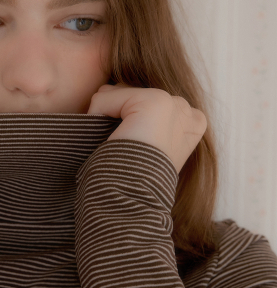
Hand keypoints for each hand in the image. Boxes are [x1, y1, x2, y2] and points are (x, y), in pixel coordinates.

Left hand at [87, 83, 206, 173]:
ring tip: (117, 144)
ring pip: (116, 93)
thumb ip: (137, 114)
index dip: (125, 121)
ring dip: (105, 116)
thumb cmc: (132, 178)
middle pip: (130, 93)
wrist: (134, 199)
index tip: (129, 148)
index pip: (143, 100)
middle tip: (121, 146)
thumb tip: (105, 88)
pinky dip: (95, 116)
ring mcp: (173, 104)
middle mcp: (187, 109)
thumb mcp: (144, 143)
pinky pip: (104, 97)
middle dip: (115, 115)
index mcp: (192, 121)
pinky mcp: (153, 101)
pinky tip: (108, 140)